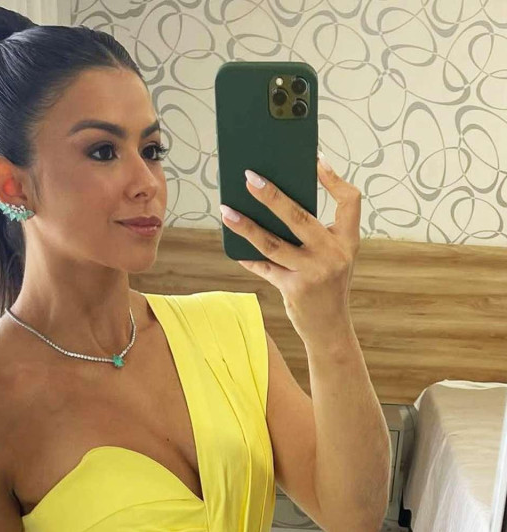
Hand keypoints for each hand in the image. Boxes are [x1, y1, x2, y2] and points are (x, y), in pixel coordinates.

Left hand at [219, 152, 361, 346]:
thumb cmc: (326, 283)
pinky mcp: (294, 288)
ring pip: (272, 243)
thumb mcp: (330, 256)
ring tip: (226, 210)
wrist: (330, 328)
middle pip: (298, 217)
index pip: (349, 201)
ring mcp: (314, 272)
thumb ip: (312, 233)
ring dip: (245, 226)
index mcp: (348, 241)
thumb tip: (272, 201)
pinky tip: (234, 247)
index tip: (315, 160)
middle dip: (271, 196)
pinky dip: (247, 257)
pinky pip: (263, 267)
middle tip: (250, 177)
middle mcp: (334, 254)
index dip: (333, 179)